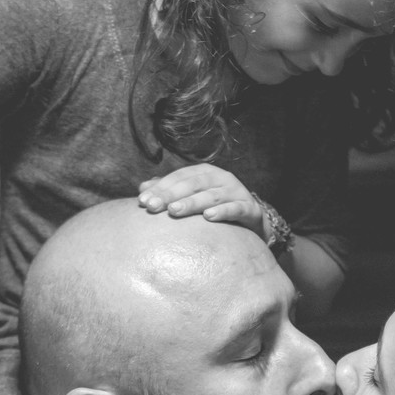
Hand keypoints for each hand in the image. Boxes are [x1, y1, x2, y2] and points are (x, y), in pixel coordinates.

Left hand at [139, 165, 265, 233]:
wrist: (253, 220)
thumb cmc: (217, 208)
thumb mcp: (194, 198)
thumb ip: (170, 192)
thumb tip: (142, 189)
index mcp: (205, 173)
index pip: (179, 177)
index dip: (160, 187)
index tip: (142, 201)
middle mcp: (221, 178)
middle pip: (193, 184)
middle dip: (171, 195)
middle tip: (153, 207)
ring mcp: (236, 192)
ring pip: (212, 195)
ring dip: (192, 203)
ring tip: (174, 211)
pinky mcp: (250, 208)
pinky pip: (236, 209)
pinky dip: (223, 212)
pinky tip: (208, 217)